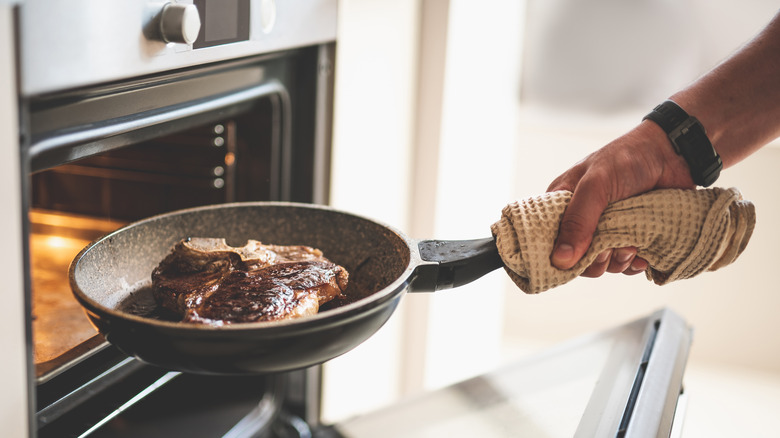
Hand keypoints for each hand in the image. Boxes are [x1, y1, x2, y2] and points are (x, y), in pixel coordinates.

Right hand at [547, 120, 694, 275]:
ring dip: (617, 261)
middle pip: (578, 259)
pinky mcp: (631, 237)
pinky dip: (634, 263)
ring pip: (604, 264)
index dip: (559, 254)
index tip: (576, 258)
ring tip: (631, 246)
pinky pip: (627, 264)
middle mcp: (583, 220)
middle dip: (595, 260)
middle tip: (609, 249)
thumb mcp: (596, 185)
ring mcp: (608, 230)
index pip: (549, 240)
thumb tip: (561, 260)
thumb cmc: (628, 158)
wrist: (673, 153)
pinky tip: (642, 254)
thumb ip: (578, 221)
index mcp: (564, 204)